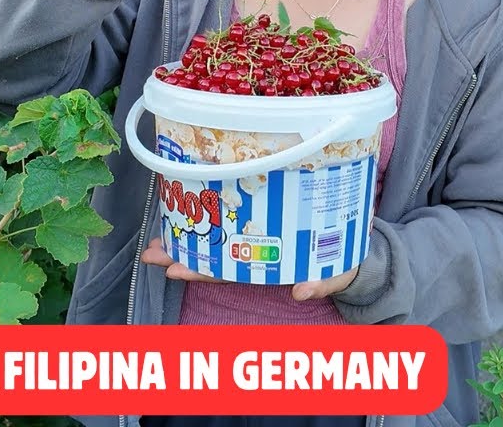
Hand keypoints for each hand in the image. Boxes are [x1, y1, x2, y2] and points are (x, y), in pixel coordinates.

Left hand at [141, 237, 357, 300]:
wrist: (352, 250)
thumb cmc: (340, 264)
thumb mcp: (334, 274)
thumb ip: (321, 283)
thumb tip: (302, 292)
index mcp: (265, 267)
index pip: (225, 272)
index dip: (199, 271)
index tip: (172, 270)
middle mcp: (252, 257)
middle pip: (209, 259)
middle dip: (178, 255)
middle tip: (149, 252)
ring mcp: (253, 242)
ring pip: (212, 245)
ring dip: (183, 241)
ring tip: (154, 239)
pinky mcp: (260, 225)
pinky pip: (228, 225)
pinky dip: (206, 221)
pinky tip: (185, 210)